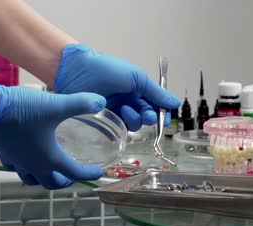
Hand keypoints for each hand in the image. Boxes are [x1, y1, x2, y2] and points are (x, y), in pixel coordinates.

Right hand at [0, 79, 106, 188]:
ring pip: (31, 179)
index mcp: (49, 158)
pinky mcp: (3, 153)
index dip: (89, 174)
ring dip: (43, 177)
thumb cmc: (22, 110)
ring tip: (50, 169)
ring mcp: (16, 161)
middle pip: (50, 183)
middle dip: (63, 182)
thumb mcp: (57, 104)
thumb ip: (82, 103)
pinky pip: (16, 167)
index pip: (74, 173)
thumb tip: (101, 103)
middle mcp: (32, 165)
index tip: (99, 172)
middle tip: (71, 176)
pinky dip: (25, 166)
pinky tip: (27, 155)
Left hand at [54, 44, 180, 130]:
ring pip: (134, 125)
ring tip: (125, 109)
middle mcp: (128, 101)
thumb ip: (155, 92)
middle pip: (146, 117)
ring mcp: (115, 111)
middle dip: (149, 118)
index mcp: (137, 89)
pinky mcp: (103, 121)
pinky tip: (117, 115)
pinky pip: (118, 129)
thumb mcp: (136, 77)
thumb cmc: (106, 69)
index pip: (154, 104)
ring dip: (135, 120)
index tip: (164, 116)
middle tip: (147, 116)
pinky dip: (122, 125)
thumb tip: (175, 102)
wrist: (76, 72)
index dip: (161, 111)